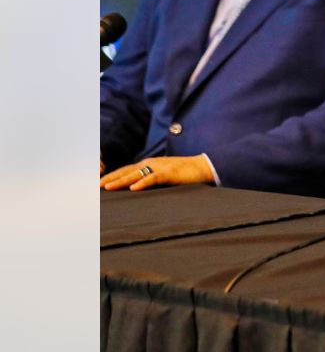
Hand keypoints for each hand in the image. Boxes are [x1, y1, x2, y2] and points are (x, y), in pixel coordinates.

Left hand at [99, 155, 213, 191]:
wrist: (204, 167)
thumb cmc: (185, 173)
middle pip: (126, 171)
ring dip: (121, 181)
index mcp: (149, 164)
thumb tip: (136, 188)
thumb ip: (151, 179)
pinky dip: (143, 182)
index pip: (125, 170)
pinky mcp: (170, 173)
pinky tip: (134, 188)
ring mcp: (160, 167)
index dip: (110, 176)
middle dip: (109, 178)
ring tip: (107, 187)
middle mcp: (151, 163)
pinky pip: (154, 178)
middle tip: (94, 186)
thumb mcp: (164, 175)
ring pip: (136, 174)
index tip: (96, 183)